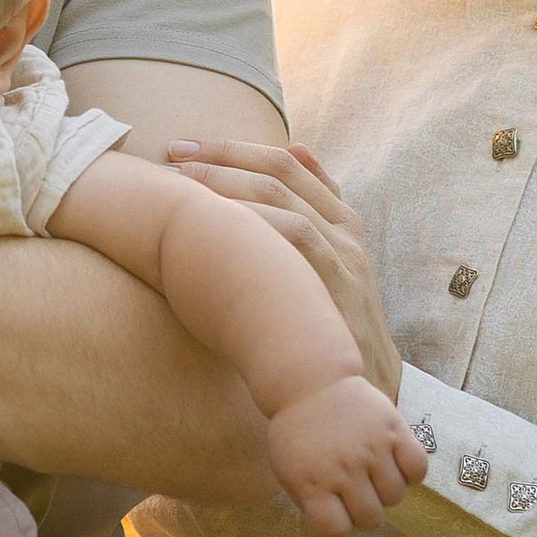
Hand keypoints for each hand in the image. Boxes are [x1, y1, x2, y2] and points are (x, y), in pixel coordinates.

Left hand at [165, 141, 402, 398]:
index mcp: (341, 218)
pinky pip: (296, 239)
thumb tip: (296, 147)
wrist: (366, 390)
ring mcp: (344, 258)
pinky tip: (214, 220)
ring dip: (226, 185)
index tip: (181, 147)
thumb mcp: (329, 262)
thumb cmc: (332, 324)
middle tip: (170, 155)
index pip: (285, 161)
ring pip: (283, 200)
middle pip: (279, 172)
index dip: (230, 148)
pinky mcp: (339, 289)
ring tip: (180, 183)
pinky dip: (254, 221)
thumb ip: (315, 210)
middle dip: (218, 159)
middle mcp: (345, 231)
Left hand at [266, 376, 427, 536]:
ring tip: (373, 474)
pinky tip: (394, 463)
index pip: (335, 531)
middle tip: (358, 494)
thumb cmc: (299, 433)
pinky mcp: (393, 428)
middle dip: (365, 513)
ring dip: (386, 492)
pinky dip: (410, 473)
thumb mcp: (288, 470)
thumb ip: (311, 502)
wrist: (310, 382)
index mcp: (311, 482)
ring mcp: (370, 448)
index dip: (338, 526)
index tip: (335, 511)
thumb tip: (342, 527)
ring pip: (395, 497)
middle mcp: (343, 468)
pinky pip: (417, 469)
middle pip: (371, 519)